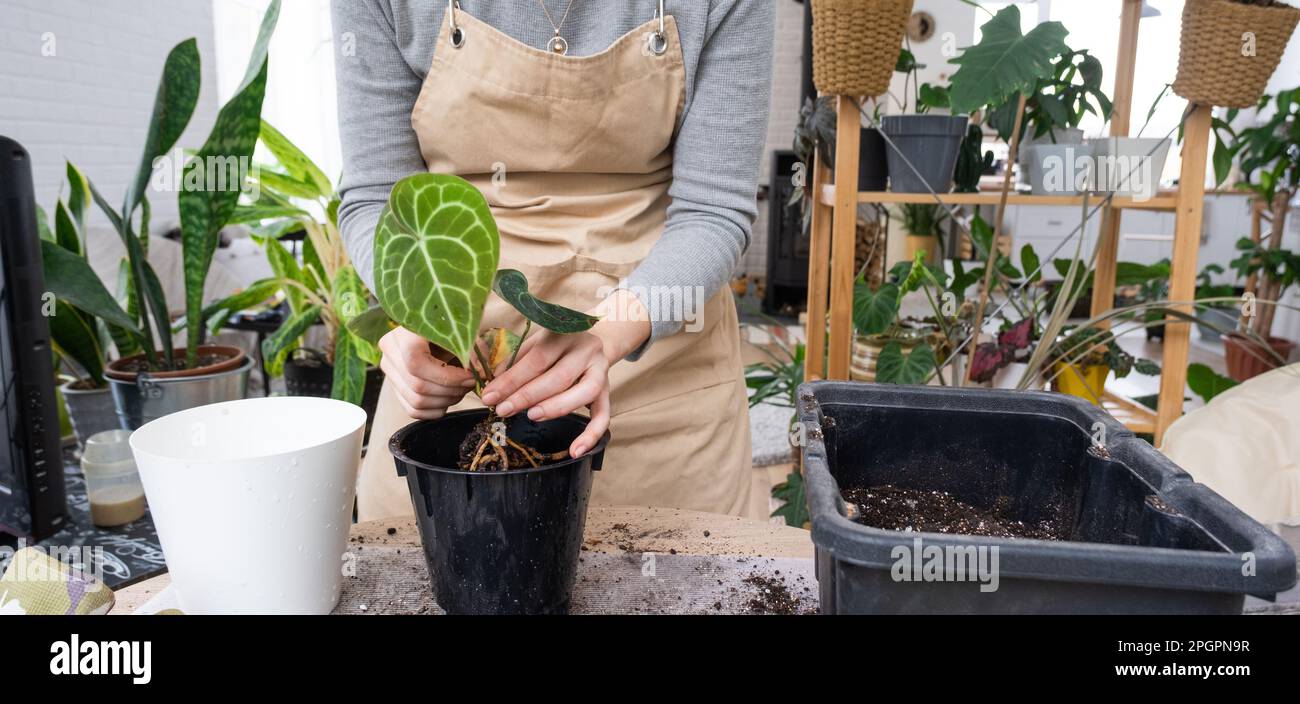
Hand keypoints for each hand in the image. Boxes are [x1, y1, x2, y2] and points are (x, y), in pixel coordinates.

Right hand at [378, 326, 476, 418]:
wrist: (436, 330)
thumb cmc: (451, 329)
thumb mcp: (464, 333)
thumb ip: (474, 351)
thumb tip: (480, 373)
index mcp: (404, 333)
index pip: (416, 363)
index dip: (447, 377)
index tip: (470, 377)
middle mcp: (390, 352)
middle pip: (418, 386)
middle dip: (451, 391)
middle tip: (471, 384)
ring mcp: (389, 371)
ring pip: (416, 401)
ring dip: (446, 401)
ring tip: (462, 389)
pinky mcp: (394, 387)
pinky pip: (413, 410)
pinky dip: (436, 410)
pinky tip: (449, 397)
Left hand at [479, 289, 649, 458]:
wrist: (594, 343)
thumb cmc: (555, 346)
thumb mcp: (534, 344)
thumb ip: (514, 361)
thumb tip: (491, 384)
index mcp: (565, 334)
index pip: (537, 359)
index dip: (512, 379)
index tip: (490, 396)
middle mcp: (587, 350)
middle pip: (559, 377)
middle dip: (527, 396)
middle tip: (503, 410)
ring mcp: (601, 371)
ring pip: (583, 393)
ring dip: (555, 408)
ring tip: (531, 417)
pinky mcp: (608, 392)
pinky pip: (604, 416)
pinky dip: (591, 436)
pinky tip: (575, 451)